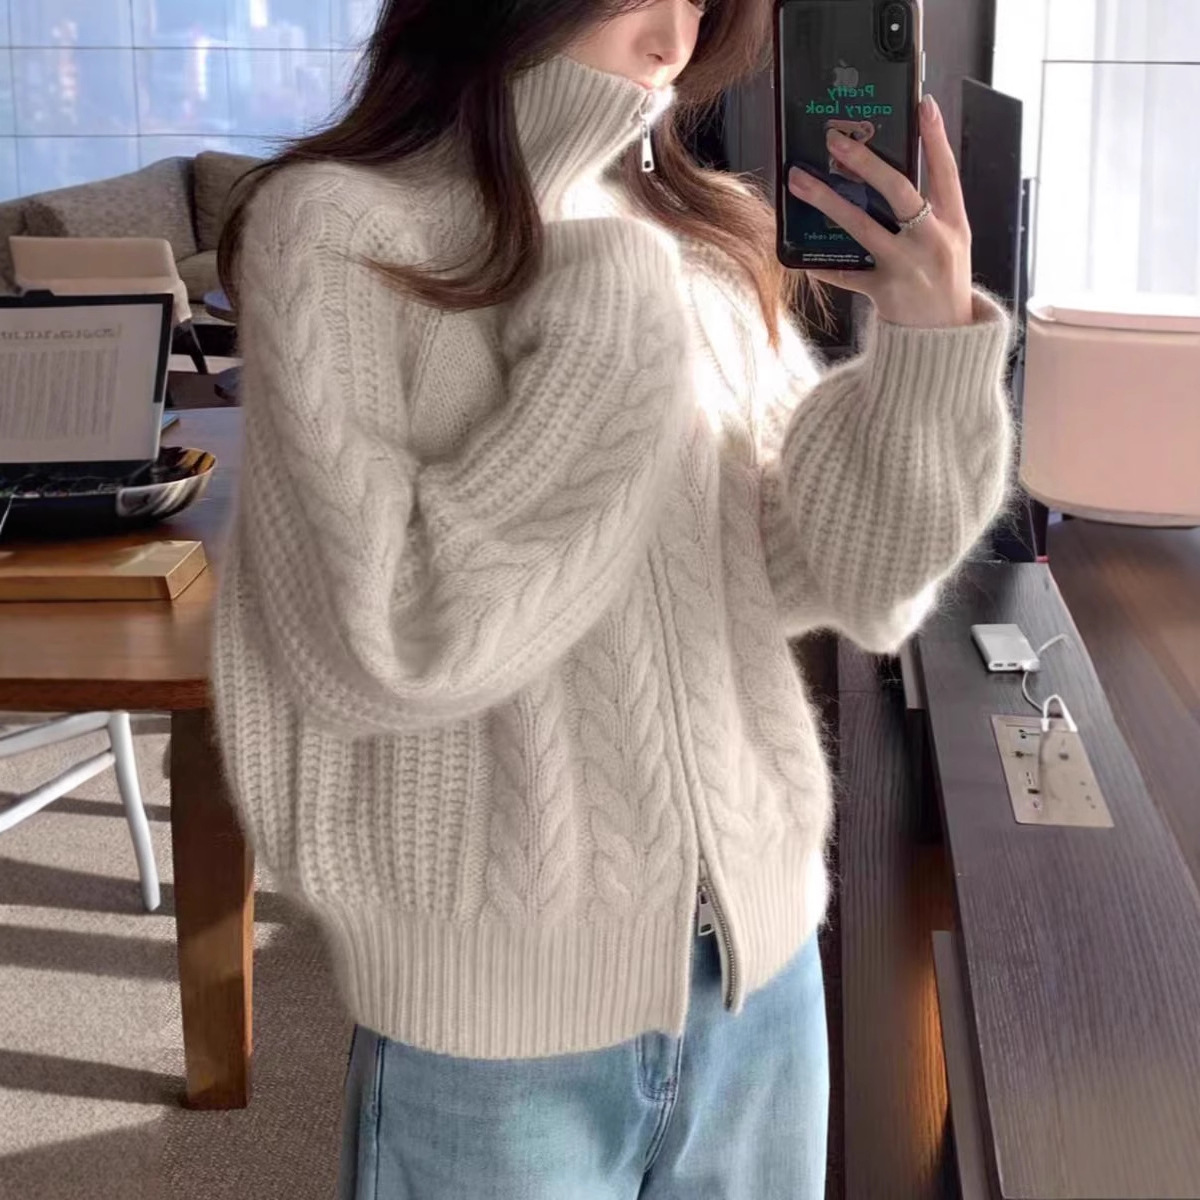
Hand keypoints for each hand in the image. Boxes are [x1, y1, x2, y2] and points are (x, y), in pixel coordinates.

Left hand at [787, 95, 973, 327]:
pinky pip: (847, 273)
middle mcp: (934, 241)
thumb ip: (929, 212)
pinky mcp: (885, 292)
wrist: (945, 340)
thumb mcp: (949, 244)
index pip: (947, 172)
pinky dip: (825, 265)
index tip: (922, 104)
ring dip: (827, 201)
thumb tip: (887, 174)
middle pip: (900, 191)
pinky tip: (801, 255)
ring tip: (799, 181)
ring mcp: (908, 266)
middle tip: (834, 139)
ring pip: (863, 226)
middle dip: (865, 161)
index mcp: (955, 224)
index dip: (936, 138)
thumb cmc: (943, 283)